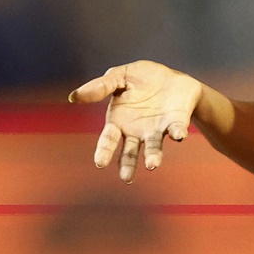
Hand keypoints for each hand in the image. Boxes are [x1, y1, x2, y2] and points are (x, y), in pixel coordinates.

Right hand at [69, 60, 202, 183]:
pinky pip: (176, 130)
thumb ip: (100, 86)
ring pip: (153, 147)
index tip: (100, 163)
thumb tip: (74, 96)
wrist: (171, 76)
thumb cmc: (141, 78)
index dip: (104, 151)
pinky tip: (179, 136)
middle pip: (130, 152)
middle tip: (126, 177)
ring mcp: (157, 129)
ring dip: (153, 156)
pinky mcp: (176, 122)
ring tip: (152, 165)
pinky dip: (177, 133)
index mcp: (119, 122)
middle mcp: (137, 131)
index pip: (108, 140)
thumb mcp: (119, 76)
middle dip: (128, 165)